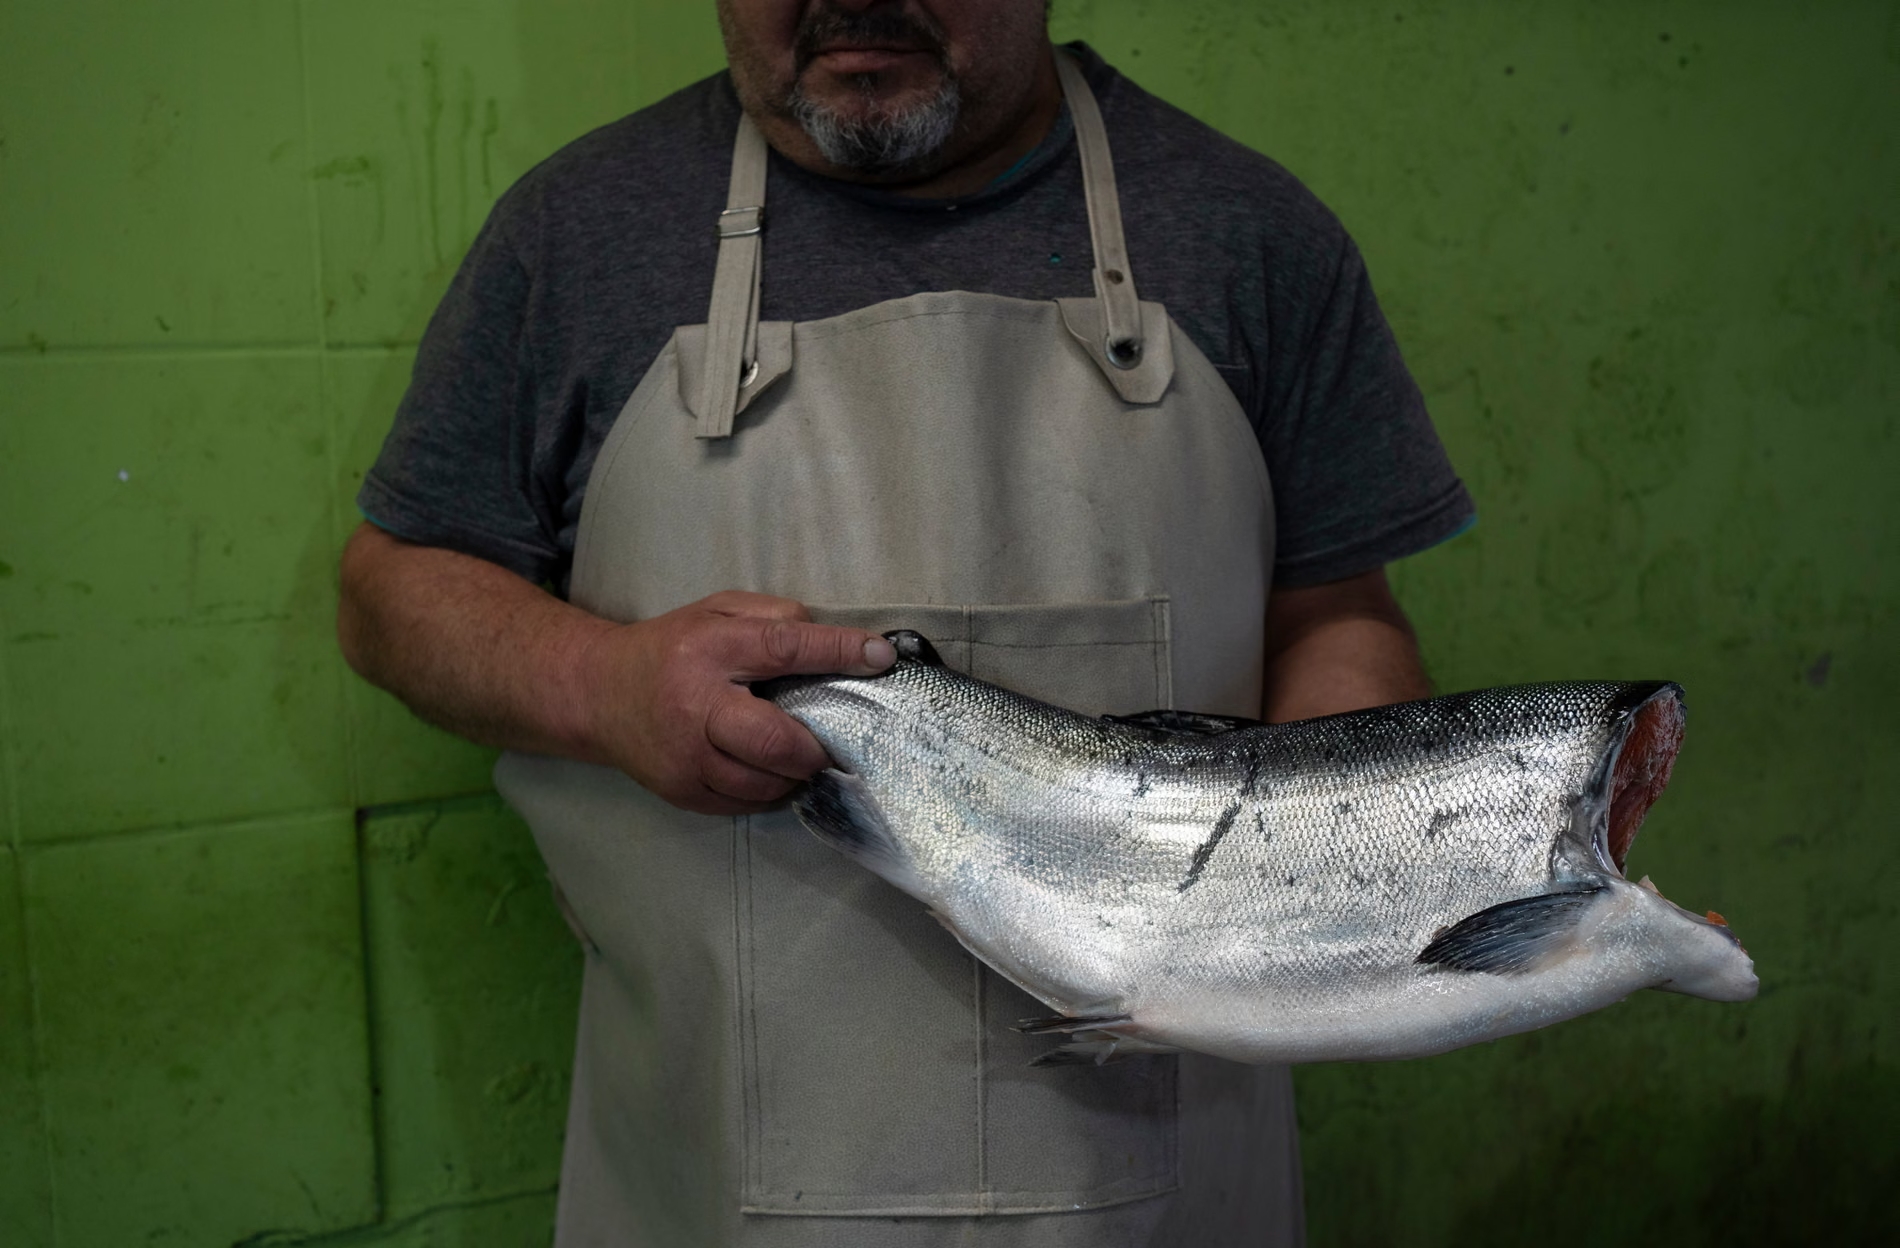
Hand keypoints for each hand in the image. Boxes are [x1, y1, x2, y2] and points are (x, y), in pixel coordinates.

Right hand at [573, 591, 896, 814]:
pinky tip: (769, 770)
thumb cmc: (672, 648)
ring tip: (801, 754)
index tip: (881, 656)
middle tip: (834, 741)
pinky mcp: (682, 792)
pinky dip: (770, 789)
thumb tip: (833, 641)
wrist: (597, 694)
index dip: (838, 652)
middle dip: (817, 746)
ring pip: (764, 782)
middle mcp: (695, 706)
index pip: (784, 649)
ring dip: (796, 772)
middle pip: (774, 741)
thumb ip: (774, 617)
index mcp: (709, 649)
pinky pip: (746, 803)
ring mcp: (686, 758)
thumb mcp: (717, 612)